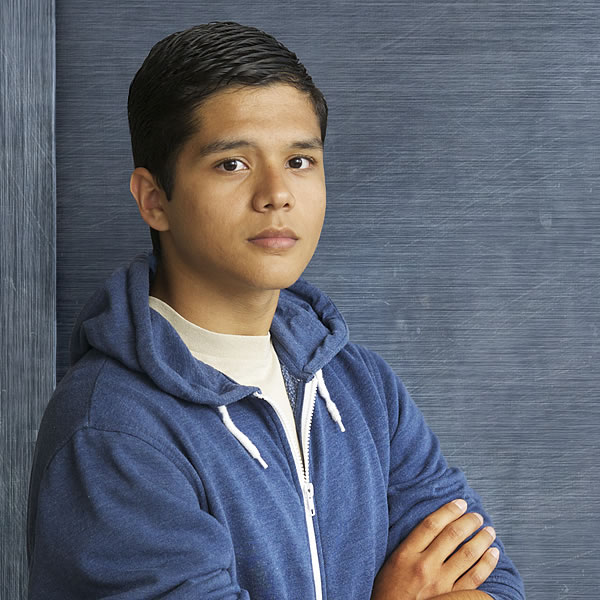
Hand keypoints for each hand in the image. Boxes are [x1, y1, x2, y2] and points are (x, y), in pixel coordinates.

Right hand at [370, 499, 498, 599]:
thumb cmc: (389, 591)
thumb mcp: (392, 563)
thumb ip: (409, 546)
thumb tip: (431, 527)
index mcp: (406, 554)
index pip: (431, 524)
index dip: (448, 511)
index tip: (460, 503)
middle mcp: (424, 566)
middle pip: (452, 536)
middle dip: (468, 522)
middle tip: (477, 516)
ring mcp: (440, 583)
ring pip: (467, 555)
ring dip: (481, 539)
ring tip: (489, 531)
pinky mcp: (453, 598)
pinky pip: (474, 578)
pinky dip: (486, 564)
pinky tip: (493, 554)